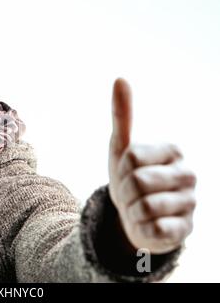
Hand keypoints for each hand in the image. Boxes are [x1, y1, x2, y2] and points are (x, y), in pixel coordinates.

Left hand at [108, 78, 196, 253]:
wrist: (135, 214)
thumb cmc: (128, 177)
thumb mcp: (121, 147)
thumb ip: (122, 115)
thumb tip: (120, 79)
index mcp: (173, 151)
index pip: (132, 157)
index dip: (119, 169)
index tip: (126, 172)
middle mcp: (188, 175)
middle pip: (137, 181)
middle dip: (124, 191)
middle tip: (130, 194)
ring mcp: (190, 203)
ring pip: (144, 207)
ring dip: (131, 211)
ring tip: (138, 209)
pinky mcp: (186, 230)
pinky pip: (153, 230)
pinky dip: (140, 228)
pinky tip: (147, 224)